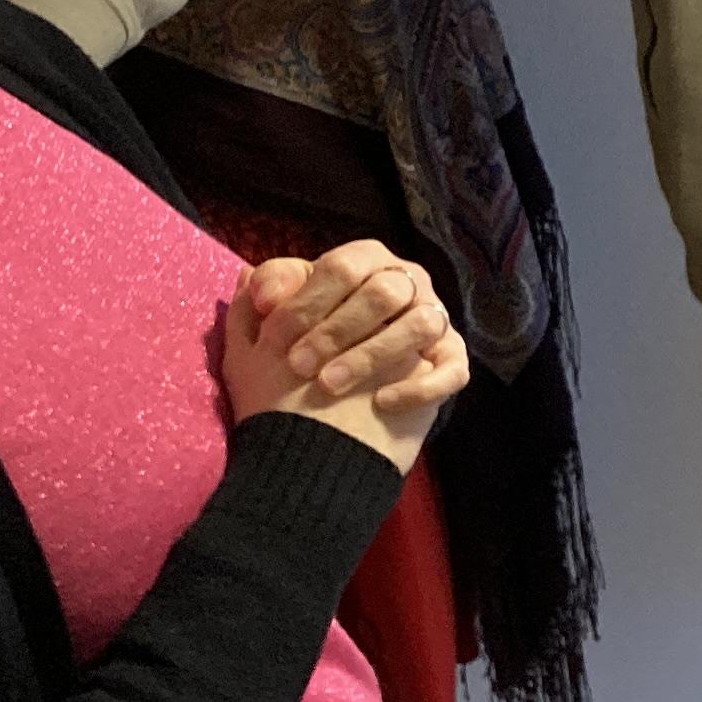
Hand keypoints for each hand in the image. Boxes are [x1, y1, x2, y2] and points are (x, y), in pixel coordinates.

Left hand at [221, 253, 469, 474]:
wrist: (314, 438)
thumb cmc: (289, 370)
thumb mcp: (260, 333)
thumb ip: (258, 297)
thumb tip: (250, 276)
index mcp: (363, 264)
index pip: (343, 266)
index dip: (308, 301)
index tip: (276, 339)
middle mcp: (406, 284)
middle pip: (384, 291)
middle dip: (337, 330)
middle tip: (299, 367)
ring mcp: (433, 323)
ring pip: (420, 324)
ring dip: (372, 355)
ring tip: (331, 387)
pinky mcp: (449, 365)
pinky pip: (452, 369)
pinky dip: (419, 387)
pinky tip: (383, 403)